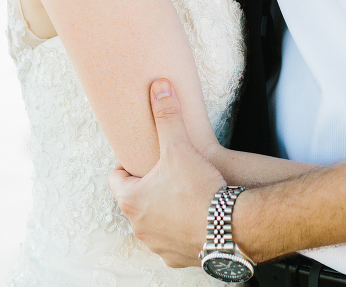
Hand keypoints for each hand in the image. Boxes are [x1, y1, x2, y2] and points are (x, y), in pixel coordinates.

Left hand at [109, 79, 226, 267]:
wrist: (229, 227)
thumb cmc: (198, 189)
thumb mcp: (179, 147)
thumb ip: (167, 116)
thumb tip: (159, 86)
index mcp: (131, 200)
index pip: (117, 178)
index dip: (130, 166)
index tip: (146, 159)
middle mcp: (138, 227)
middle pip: (135, 201)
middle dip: (149, 188)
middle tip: (169, 174)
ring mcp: (156, 246)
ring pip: (153, 223)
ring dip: (163, 212)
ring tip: (185, 196)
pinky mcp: (176, 258)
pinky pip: (173, 242)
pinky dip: (181, 231)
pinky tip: (197, 219)